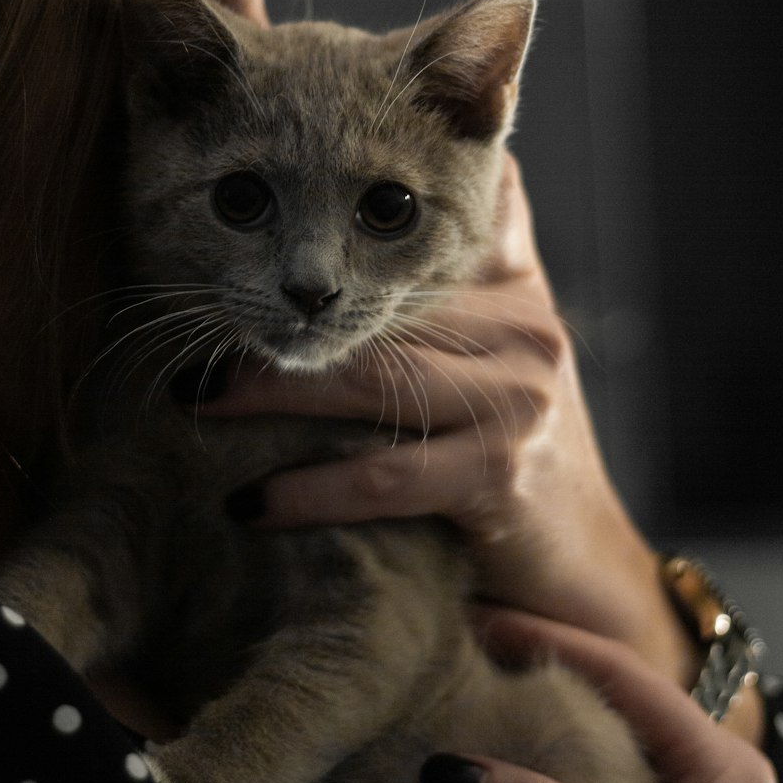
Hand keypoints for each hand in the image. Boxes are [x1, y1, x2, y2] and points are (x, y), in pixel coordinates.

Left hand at [203, 157, 695, 684]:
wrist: (588, 569)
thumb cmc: (514, 456)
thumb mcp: (491, 360)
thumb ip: (444, 298)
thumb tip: (345, 246)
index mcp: (515, 288)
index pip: (426, 225)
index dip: (342, 214)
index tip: (256, 214)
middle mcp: (523, 329)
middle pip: (377, 304)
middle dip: (278, 317)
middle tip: (194, 324)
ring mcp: (516, 399)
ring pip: (370, 377)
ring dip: (269, 390)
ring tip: (196, 396)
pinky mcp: (501, 473)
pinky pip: (383, 475)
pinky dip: (310, 490)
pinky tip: (253, 503)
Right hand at [420, 618, 782, 782]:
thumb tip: (450, 771)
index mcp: (720, 766)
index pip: (624, 673)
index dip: (551, 639)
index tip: (480, 618)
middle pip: (601, 719)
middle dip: (530, 694)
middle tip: (458, 672)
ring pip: (583, 779)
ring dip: (524, 760)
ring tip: (457, 732)